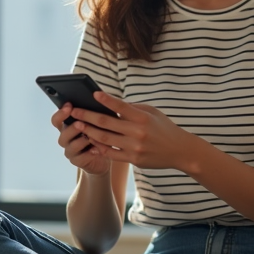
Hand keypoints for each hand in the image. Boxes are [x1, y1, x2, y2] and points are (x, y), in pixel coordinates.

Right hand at [51, 103, 111, 175]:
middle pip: (63, 134)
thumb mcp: (96, 124)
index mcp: (66, 127)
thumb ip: (92, 115)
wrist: (103, 157)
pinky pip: (81, 158)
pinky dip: (89, 153)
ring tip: (90, 137)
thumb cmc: (98, 136)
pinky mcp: (77, 162)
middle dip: (72, 128)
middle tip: (80, 123)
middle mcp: (66, 139)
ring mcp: (70, 151)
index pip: (57, 120)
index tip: (69, 105)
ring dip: (81, 141)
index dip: (60, 113)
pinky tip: (97, 149)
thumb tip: (97, 100)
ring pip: (71, 146)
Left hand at [70, 92, 198, 171]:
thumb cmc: (164, 128)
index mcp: (143, 117)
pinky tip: (90, 141)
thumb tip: (110, 102)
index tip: (93, 94)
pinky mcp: (133, 159)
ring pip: (105, 139)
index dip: (106, 99)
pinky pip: (111, 153)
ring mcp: (134, 147)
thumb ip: (132, 107)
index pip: (121, 105)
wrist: (180, 151)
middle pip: (106, 123)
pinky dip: (99, 147)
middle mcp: (138, 132)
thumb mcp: (152, 112)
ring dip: (89, 132)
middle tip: (74, 111)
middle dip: (87, 116)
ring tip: (78, 125)